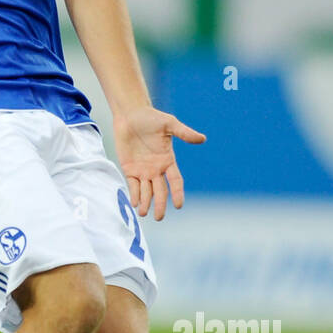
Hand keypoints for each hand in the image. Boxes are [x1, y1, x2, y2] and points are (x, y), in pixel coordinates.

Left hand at [112, 106, 205, 220]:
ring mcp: (143, 170)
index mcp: (168, 161)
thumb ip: (184, 133)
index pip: (175, 181)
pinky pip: (132, 185)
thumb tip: (202, 139)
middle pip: (160, 191)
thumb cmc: (151, 118)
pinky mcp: (129, 168)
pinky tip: (135, 204)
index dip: (178, 193)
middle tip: (159, 217)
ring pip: (146, 191)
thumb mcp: (169, 124)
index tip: (179, 205)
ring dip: (146, 203)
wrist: (130, 114)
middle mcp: (156, 169)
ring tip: (144, 213)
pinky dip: (134, 195)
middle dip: (160, 204)